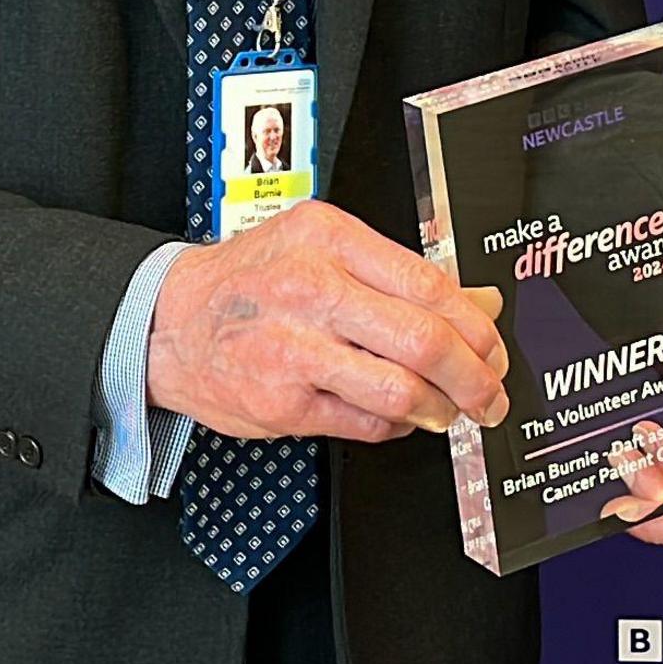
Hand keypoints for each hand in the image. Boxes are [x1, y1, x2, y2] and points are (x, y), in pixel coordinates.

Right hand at [148, 202, 510, 443]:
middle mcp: (312, 289)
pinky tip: (396, 414)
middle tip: (489, 393)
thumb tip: (480, 302)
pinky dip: (395, 425)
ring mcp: (295, 349)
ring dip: (440, 409)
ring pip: (400, 390)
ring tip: (447, 409)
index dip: (477, 326)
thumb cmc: (251, 281)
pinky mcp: (283, 403)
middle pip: (424, 340)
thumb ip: (399, 275)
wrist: (169, 320)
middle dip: (474, 377)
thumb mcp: (321, 248)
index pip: (429, 285)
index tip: (494, 348)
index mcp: (328, 238)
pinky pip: (365, 423)